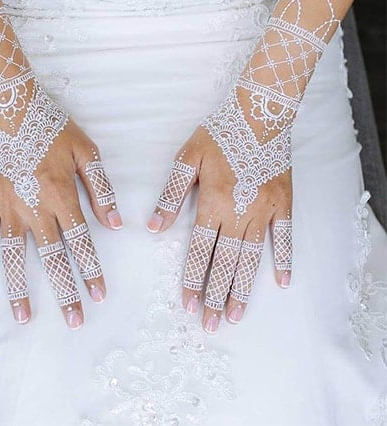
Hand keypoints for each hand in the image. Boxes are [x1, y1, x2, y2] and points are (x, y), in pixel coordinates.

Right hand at [0, 117, 121, 328]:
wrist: (12, 107)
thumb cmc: (52, 128)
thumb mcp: (87, 152)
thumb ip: (101, 189)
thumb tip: (116, 222)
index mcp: (62, 196)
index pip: (81, 242)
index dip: (92, 270)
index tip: (99, 295)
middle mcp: (35, 208)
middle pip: (53, 257)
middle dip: (65, 291)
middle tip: (74, 320)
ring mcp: (7, 206)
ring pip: (15, 254)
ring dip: (19, 287)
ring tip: (24, 317)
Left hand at [147, 90, 292, 333]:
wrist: (258, 113)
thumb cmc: (219, 134)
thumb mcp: (187, 158)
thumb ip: (171, 195)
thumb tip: (152, 226)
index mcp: (213, 203)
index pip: (199, 250)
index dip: (191, 278)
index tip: (186, 304)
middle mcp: (240, 213)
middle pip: (225, 262)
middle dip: (214, 295)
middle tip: (209, 324)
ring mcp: (265, 211)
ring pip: (251, 257)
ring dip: (242, 288)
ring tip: (235, 315)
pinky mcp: (284, 204)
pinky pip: (285, 237)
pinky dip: (284, 259)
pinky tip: (282, 282)